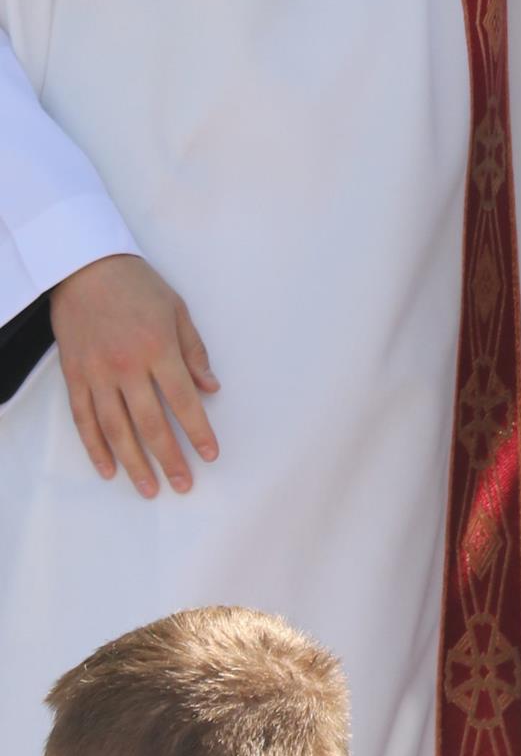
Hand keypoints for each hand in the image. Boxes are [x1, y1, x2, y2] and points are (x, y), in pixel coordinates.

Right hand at [50, 255, 219, 498]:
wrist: (85, 267)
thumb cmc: (138, 286)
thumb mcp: (177, 311)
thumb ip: (194, 352)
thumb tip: (211, 389)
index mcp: (158, 349)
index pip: (183, 400)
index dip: (198, 431)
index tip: (210, 455)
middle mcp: (127, 366)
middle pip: (151, 423)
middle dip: (169, 458)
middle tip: (183, 485)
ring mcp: (97, 374)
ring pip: (116, 429)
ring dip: (133, 463)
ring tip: (149, 488)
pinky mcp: (75, 376)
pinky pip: (84, 419)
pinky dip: (95, 447)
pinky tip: (108, 469)